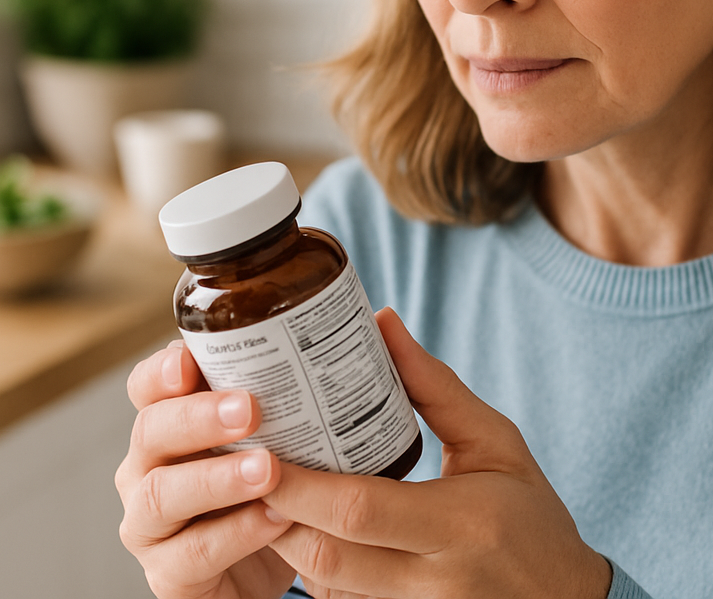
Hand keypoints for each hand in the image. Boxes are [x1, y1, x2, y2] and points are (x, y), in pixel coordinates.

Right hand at [115, 341, 295, 598]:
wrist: (272, 561)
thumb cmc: (278, 477)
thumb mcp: (287, 427)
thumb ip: (311, 380)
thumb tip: (380, 322)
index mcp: (173, 420)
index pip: (149, 385)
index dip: (162, 371)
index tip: (192, 361)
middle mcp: (151, 467)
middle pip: (151, 432)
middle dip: (197, 417)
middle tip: (250, 409)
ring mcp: (153, 524)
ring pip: (161, 496)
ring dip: (217, 479)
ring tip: (269, 468)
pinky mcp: (171, 575)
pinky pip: (192, 555)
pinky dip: (236, 535)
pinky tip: (276, 519)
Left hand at [266, 308, 612, 598]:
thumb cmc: (531, 515)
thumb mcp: (495, 440)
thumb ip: (434, 387)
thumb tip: (382, 324)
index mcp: (463, 523)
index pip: (362, 509)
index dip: (304, 486)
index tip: (265, 454)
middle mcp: (436, 581)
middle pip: (327, 557)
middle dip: (278, 515)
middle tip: (251, 469)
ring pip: (324, 590)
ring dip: (289, 544)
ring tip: (270, 494)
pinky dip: (316, 571)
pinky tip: (309, 532)